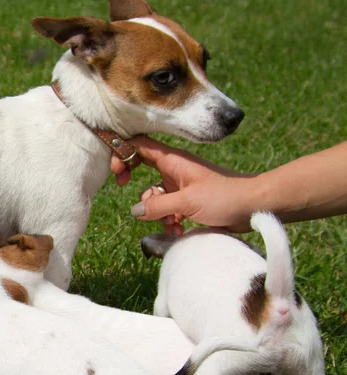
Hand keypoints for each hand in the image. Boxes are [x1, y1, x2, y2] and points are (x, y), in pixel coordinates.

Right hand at [111, 136, 254, 233]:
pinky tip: (179, 229)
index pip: (139, 145)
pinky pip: (168, 208)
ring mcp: (180, 184)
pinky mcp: (188, 200)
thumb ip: (158, 206)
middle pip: (142, 166)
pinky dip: (169, 219)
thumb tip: (135, 210)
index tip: (118, 174)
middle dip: (135, 184)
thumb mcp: (188, 202)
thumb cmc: (225, 197)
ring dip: (157, 211)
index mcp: (173, 160)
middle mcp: (174, 169)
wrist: (255, 206)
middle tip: (128, 192)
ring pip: (155, 195)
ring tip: (172, 224)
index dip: (123, 153)